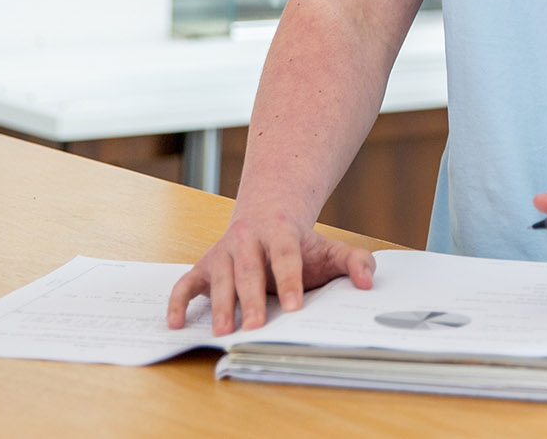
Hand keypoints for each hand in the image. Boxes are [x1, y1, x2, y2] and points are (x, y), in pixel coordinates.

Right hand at [164, 208, 375, 332]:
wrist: (267, 213)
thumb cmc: (299, 242)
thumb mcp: (329, 248)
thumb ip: (353, 262)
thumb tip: (368, 281)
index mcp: (280, 232)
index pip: (285, 255)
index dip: (291, 280)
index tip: (296, 306)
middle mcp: (247, 240)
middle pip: (249, 270)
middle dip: (252, 299)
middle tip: (255, 327)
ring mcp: (223, 252)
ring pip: (220, 278)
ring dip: (221, 305)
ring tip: (224, 332)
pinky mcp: (204, 267)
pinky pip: (185, 284)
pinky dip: (178, 302)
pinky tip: (178, 324)